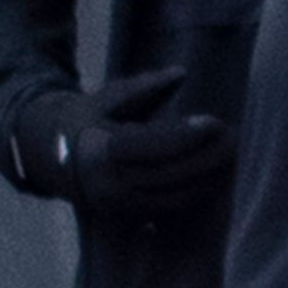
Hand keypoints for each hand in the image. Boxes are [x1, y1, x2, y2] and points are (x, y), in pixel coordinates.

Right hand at [6, 70, 233, 209]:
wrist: (54, 157)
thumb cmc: (90, 118)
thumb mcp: (110, 98)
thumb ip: (146, 86)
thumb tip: (181, 73)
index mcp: (99, 149)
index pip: (150, 146)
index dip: (185, 135)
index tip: (214, 121)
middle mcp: (107, 182)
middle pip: (167, 173)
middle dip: (204, 156)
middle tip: (233, 137)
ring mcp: (118, 203)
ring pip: (172, 194)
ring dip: (207, 176)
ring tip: (232, 153)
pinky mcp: (129, 214)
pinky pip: (170, 206)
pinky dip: (197, 191)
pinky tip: (219, 173)